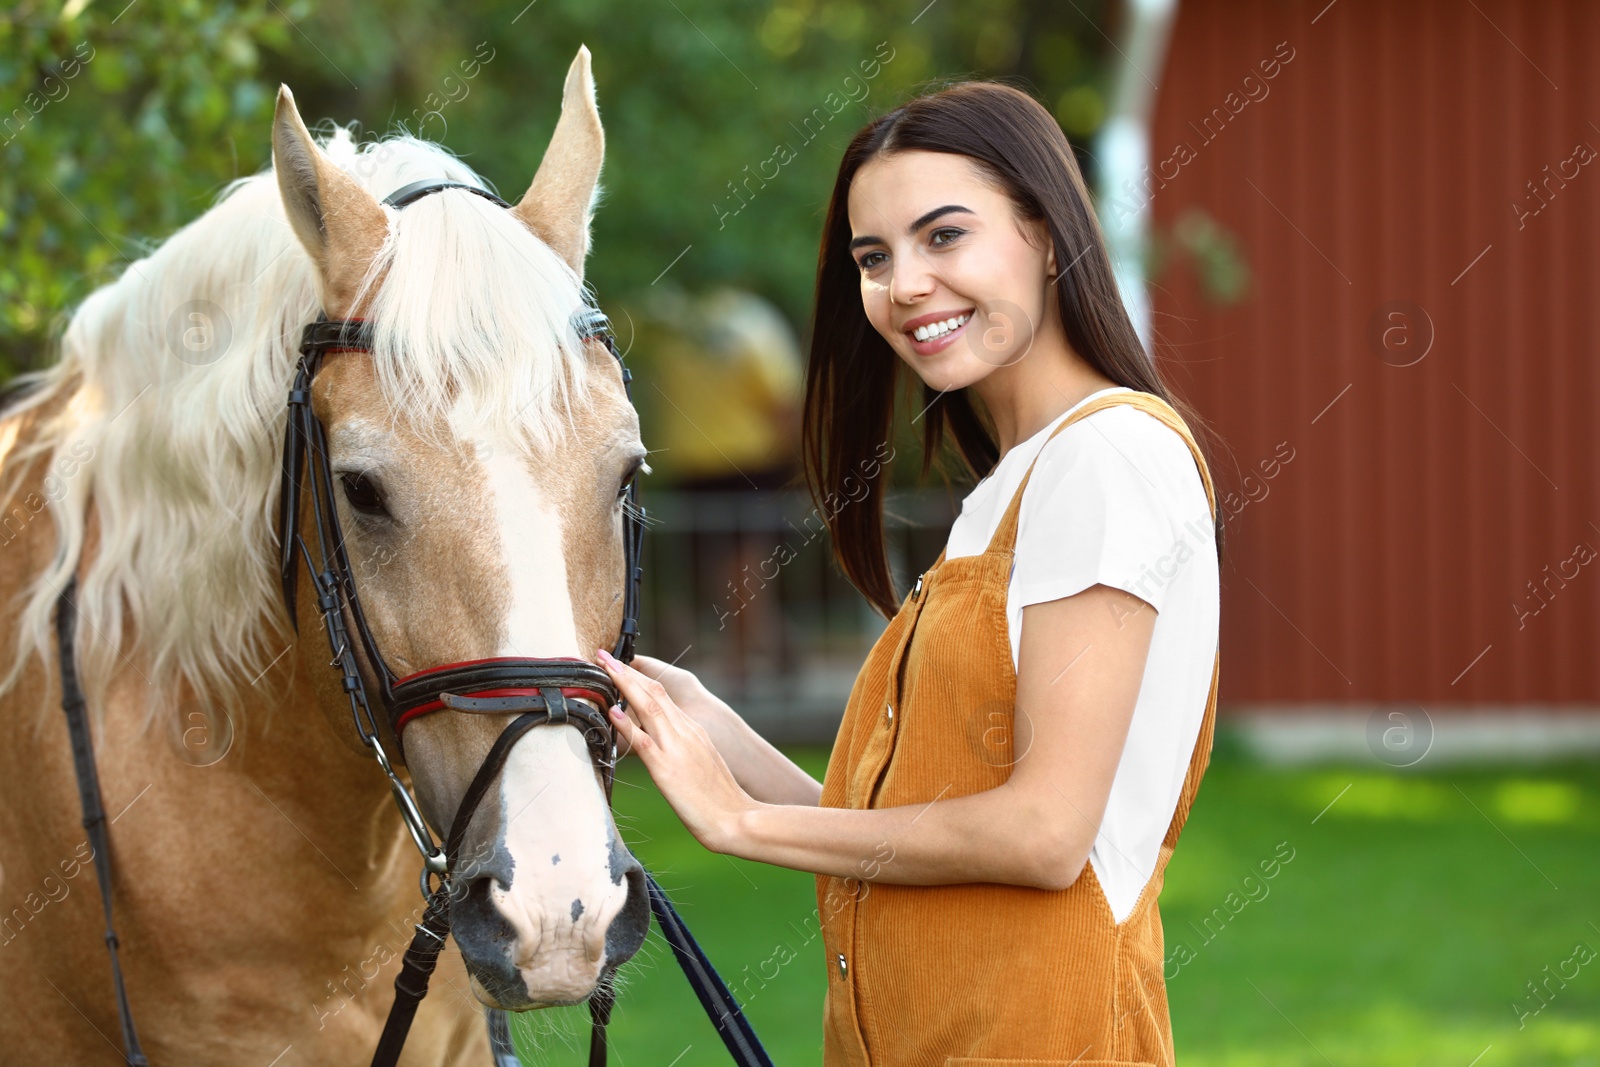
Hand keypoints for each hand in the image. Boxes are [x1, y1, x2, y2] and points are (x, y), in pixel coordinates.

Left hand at [597, 648, 754, 853]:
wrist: (736, 819)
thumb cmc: (720, 799)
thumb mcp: (702, 763)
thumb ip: (684, 748)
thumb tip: (659, 741)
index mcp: (693, 731)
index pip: (662, 696)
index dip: (639, 678)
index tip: (620, 665)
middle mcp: (685, 733)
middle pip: (653, 693)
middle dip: (627, 673)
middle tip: (603, 655)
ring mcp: (677, 749)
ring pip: (648, 708)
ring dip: (624, 685)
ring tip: (604, 668)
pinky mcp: (668, 770)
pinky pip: (644, 742)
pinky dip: (627, 724)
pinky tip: (613, 712)